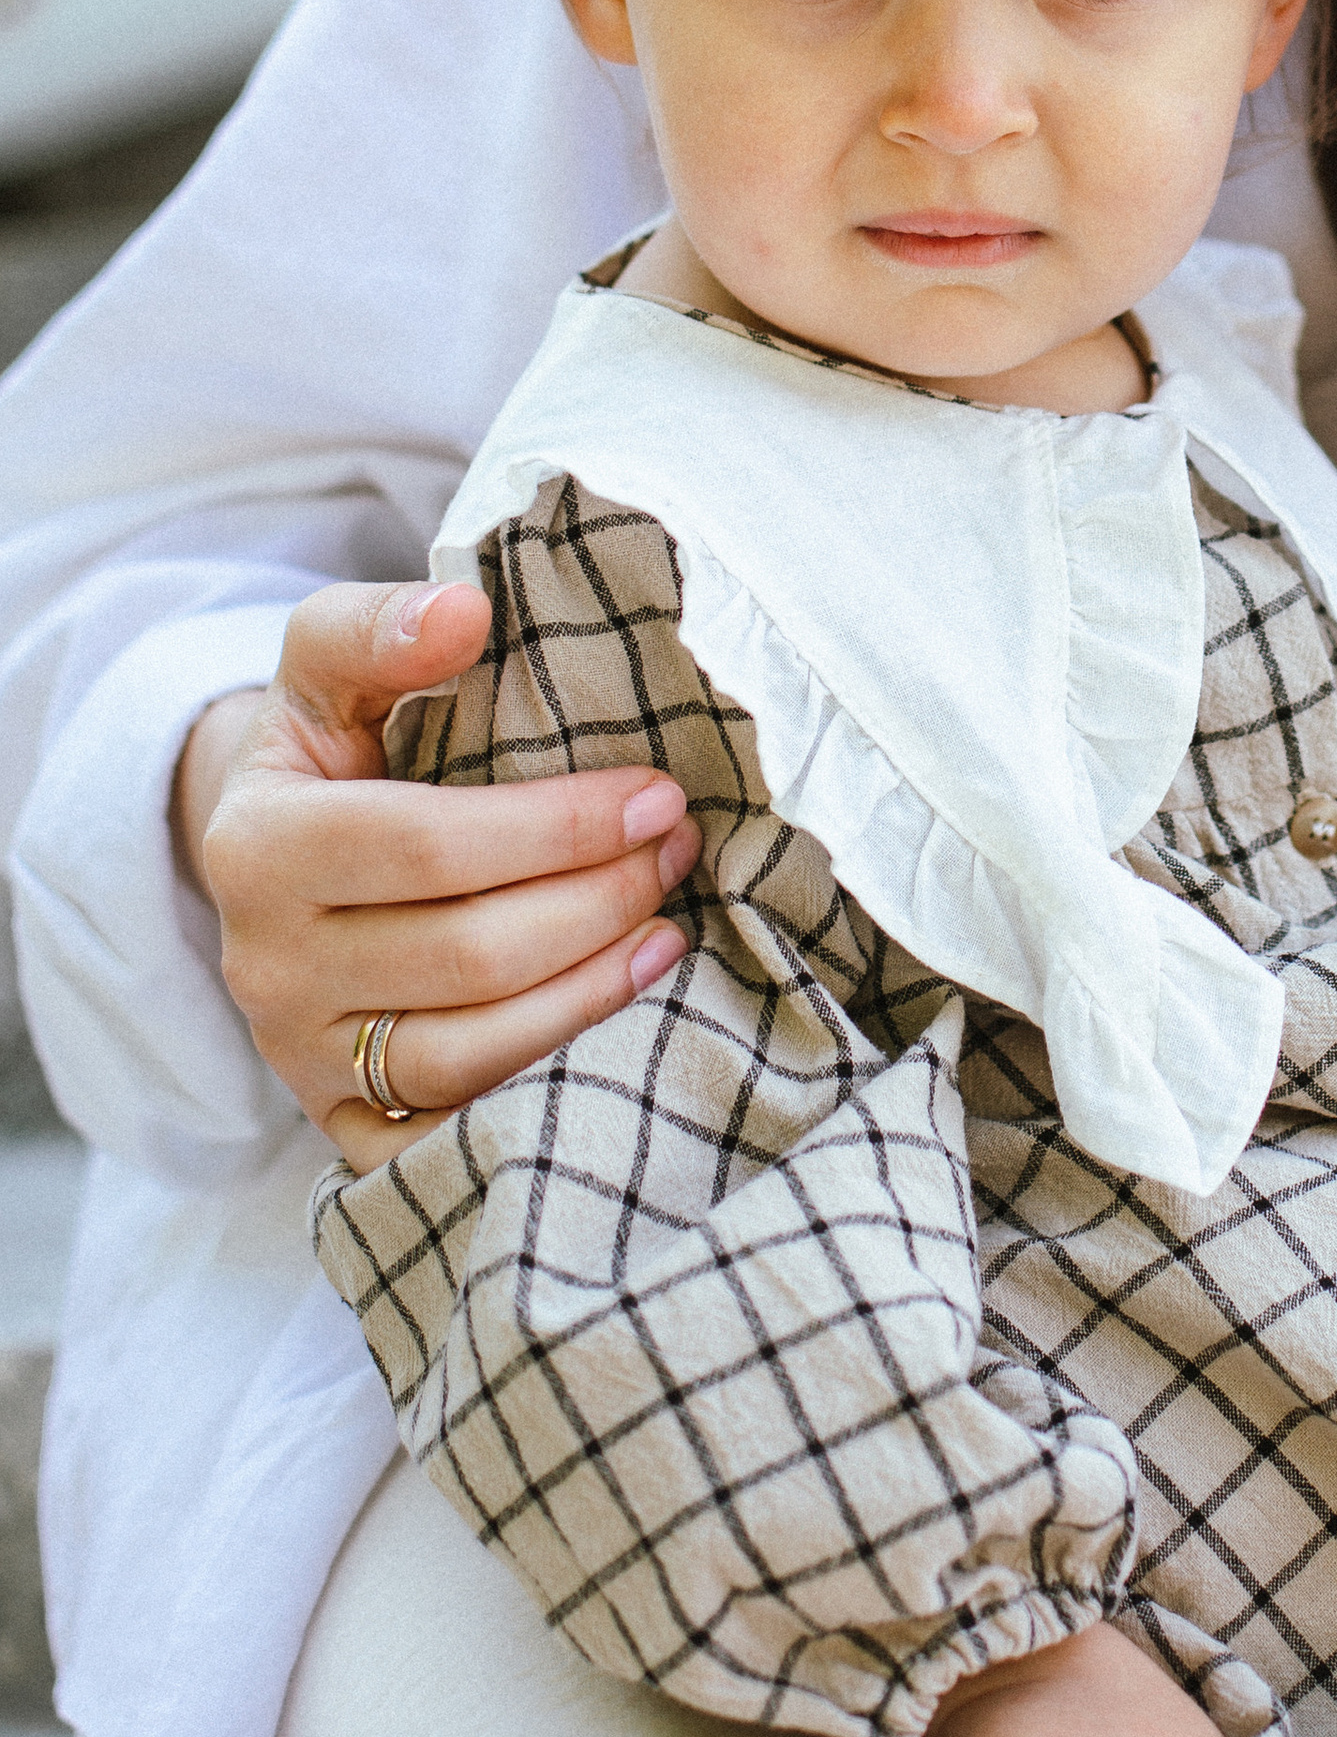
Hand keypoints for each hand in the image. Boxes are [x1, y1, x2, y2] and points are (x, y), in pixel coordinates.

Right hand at [180, 578, 697, 1164]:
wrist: (274, 865)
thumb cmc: (332, 752)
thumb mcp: (327, 665)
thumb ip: (381, 626)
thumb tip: (465, 607)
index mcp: (255, 848)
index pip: (430, 845)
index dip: (560, 826)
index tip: (660, 794)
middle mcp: (266, 969)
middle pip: (466, 955)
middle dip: (598, 900)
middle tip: (681, 850)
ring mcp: (303, 1061)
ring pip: (470, 1053)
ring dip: (592, 989)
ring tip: (669, 926)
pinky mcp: (346, 1126)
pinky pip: (459, 1129)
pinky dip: (550, 1076)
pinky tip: (622, 1015)